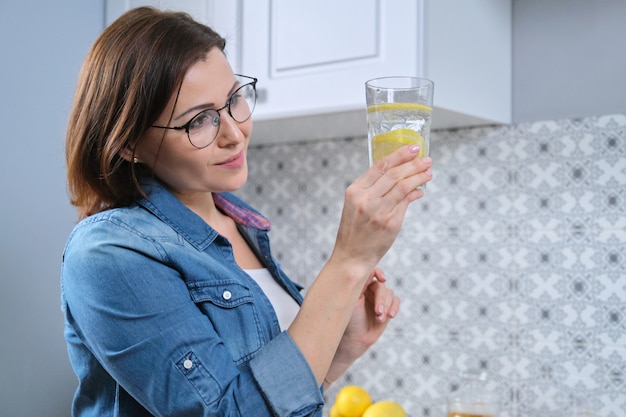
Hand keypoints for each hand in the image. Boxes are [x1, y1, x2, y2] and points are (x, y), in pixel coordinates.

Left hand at [324, 267, 399, 384]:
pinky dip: (394, 307)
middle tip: (378, 311)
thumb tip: (369, 271)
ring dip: (387, 306)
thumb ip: (360, 286)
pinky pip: (396, 302)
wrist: (353, 340)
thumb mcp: (352, 301)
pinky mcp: (387, 308)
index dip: (377, 273)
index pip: (370, 272)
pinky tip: (390, 315)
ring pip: (390, 294)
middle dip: (381, 299)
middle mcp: (369, 289)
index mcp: (358, 285)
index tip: (381, 279)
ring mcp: (378, 298)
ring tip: (379, 318)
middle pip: (381, 286)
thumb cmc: (348, 321)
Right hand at [331, 145, 431, 275]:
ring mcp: (379, 212)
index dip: (399, 155)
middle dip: (413, 164)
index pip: (380, 166)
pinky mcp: (391, 223)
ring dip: (419, 177)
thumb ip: (373, 188)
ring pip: (404, 186)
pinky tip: (420, 190)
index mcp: (355, 191)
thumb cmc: (354, 230)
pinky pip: (406, 203)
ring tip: (428, 172)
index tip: (412, 148)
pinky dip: (415, 193)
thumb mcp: (355, 204)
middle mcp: (366, 199)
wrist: (352, 256)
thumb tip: (398, 173)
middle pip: (394, 174)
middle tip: (426, 159)